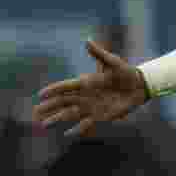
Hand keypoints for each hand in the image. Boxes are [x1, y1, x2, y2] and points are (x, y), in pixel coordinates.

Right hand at [33, 40, 149, 136]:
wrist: (139, 85)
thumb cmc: (125, 72)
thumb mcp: (113, 62)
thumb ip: (99, 54)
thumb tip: (87, 41)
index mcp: (86, 83)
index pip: (66, 87)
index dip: (53, 90)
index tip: (41, 94)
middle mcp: (85, 96)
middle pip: (63, 102)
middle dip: (49, 107)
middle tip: (35, 111)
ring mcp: (91, 107)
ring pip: (70, 114)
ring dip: (57, 119)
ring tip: (44, 124)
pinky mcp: (101, 116)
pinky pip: (86, 124)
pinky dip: (76, 129)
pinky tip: (66, 134)